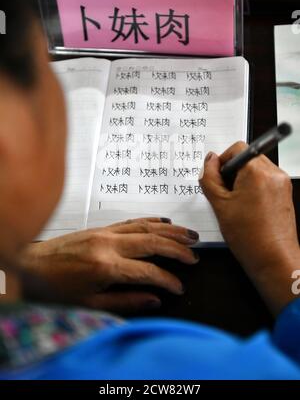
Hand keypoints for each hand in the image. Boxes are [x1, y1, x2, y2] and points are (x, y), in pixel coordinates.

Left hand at [20, 217, 198, 312]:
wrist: (31, 266)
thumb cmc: (57, 288)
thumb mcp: (91, 303)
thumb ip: (126, 301)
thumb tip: (155, 299)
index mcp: (106, 266)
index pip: (148, 271)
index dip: (168, 279)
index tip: (179, 286)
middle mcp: (109, 244)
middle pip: (153, 242)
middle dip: (178, 248)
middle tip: (195, 255)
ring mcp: (105, 232)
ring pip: (146, 227)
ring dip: (170, 231)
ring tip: (190, 235)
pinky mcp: (101, 227)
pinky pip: (132, 221)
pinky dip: (150, 220)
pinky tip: (164, 223)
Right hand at [200, 142, 299, 314]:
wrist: (274, 260)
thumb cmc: (249, 236)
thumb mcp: (219, 204)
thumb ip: (210, 178)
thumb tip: (209, 161)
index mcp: (257, 172)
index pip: (237, 148)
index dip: (222, 160)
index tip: (216, 176)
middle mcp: (274, 173)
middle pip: (248, 158)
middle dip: (232, 171)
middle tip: (223, 192)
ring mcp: (282, 183)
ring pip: (256, 170)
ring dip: (242, 180)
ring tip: (235, 203)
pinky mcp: (285, 194)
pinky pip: (265, 181)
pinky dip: (253, 188)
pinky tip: (246, 208)